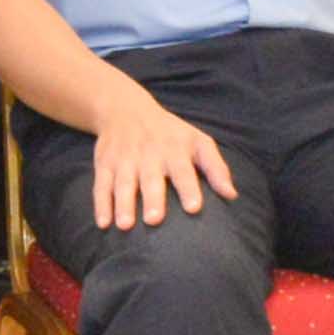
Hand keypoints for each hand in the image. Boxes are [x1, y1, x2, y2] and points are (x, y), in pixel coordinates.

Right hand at [87, 102, 238, 233]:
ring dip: (123, 204)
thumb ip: (216, 168)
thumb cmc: (171, 133)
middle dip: (152, 198)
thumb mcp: (197, 141)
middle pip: (150, 178)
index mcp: (175, 150)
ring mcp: (124, 159)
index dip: (189, 188)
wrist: (125, 109)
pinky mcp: (105, 164)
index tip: (194, 208)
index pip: (183, 170)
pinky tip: (103, 223)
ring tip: (125, 225)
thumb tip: (232, 195)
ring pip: (123, 183)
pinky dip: (101, 204)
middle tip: (154, 220)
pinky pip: (101, 185)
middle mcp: (149, 154)